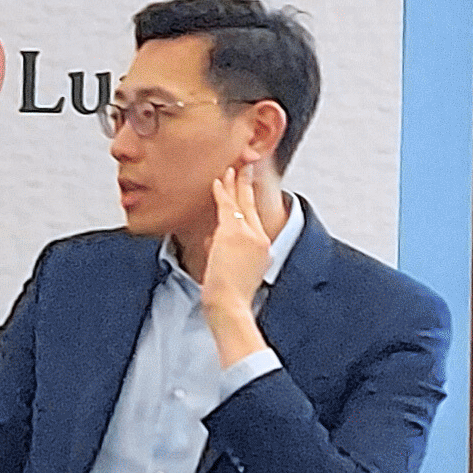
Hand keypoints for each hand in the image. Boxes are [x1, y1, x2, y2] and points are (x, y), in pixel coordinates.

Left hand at [198, 162, 282, 325]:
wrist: (230, 304)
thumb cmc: (228, 295)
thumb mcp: (231, 270)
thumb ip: (222, 251)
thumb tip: (210, 242)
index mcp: (262, 248)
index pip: (255, 218)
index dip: (250, 201)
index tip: (245, 189)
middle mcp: (259, 238)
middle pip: (253, 205)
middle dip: (248, 185)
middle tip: (246, 168)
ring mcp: (248, 235)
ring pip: (241, 202)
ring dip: (235, 184)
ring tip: (232, 169)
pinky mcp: (234, 234)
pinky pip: (228, 206)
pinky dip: (223, 192)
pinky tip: (219, 181)